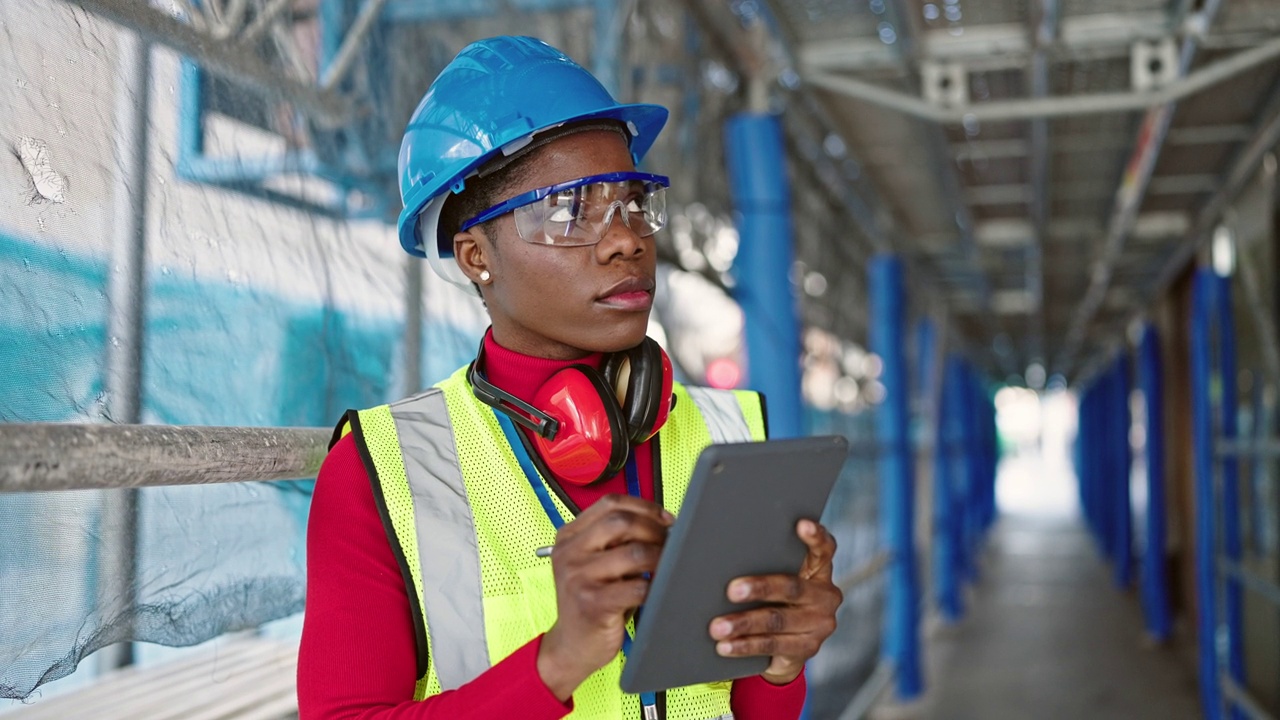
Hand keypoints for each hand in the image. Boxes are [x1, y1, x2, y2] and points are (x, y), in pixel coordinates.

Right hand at [536, 494, 673, 700]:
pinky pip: (636, 588)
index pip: (610, 503)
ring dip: (659, 559)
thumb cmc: (592, 602)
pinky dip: (653, 588)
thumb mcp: (595, 564)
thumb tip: (662, 524)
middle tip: (669, 544)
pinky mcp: (591, 604)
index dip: (644, 506)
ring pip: (634, 553)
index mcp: (569, 536)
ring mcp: (578, 577)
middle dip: (654, 530)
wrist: (570, 646)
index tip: (665, 519)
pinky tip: (655, 592)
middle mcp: (569, 553)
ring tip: (666, 568)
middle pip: (621, 521)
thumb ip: (616, 541)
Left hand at [708, 519, 841, 684]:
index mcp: (818, 571)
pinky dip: (745, 645)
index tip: (801, 524)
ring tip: (717, 626)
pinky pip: (773, 645)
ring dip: (744, 623)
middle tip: (731, 590)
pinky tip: (725, 646)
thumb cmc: (773, 601)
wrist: (785, 650)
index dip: (816, 536)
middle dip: (760, 588)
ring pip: (777, 620)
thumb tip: (717, 548)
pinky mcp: (808, 648)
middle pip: (792, 587)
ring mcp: (819, 624)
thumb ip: (761, 562)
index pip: (824, 549)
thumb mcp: (774, 578)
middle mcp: (825, 596)